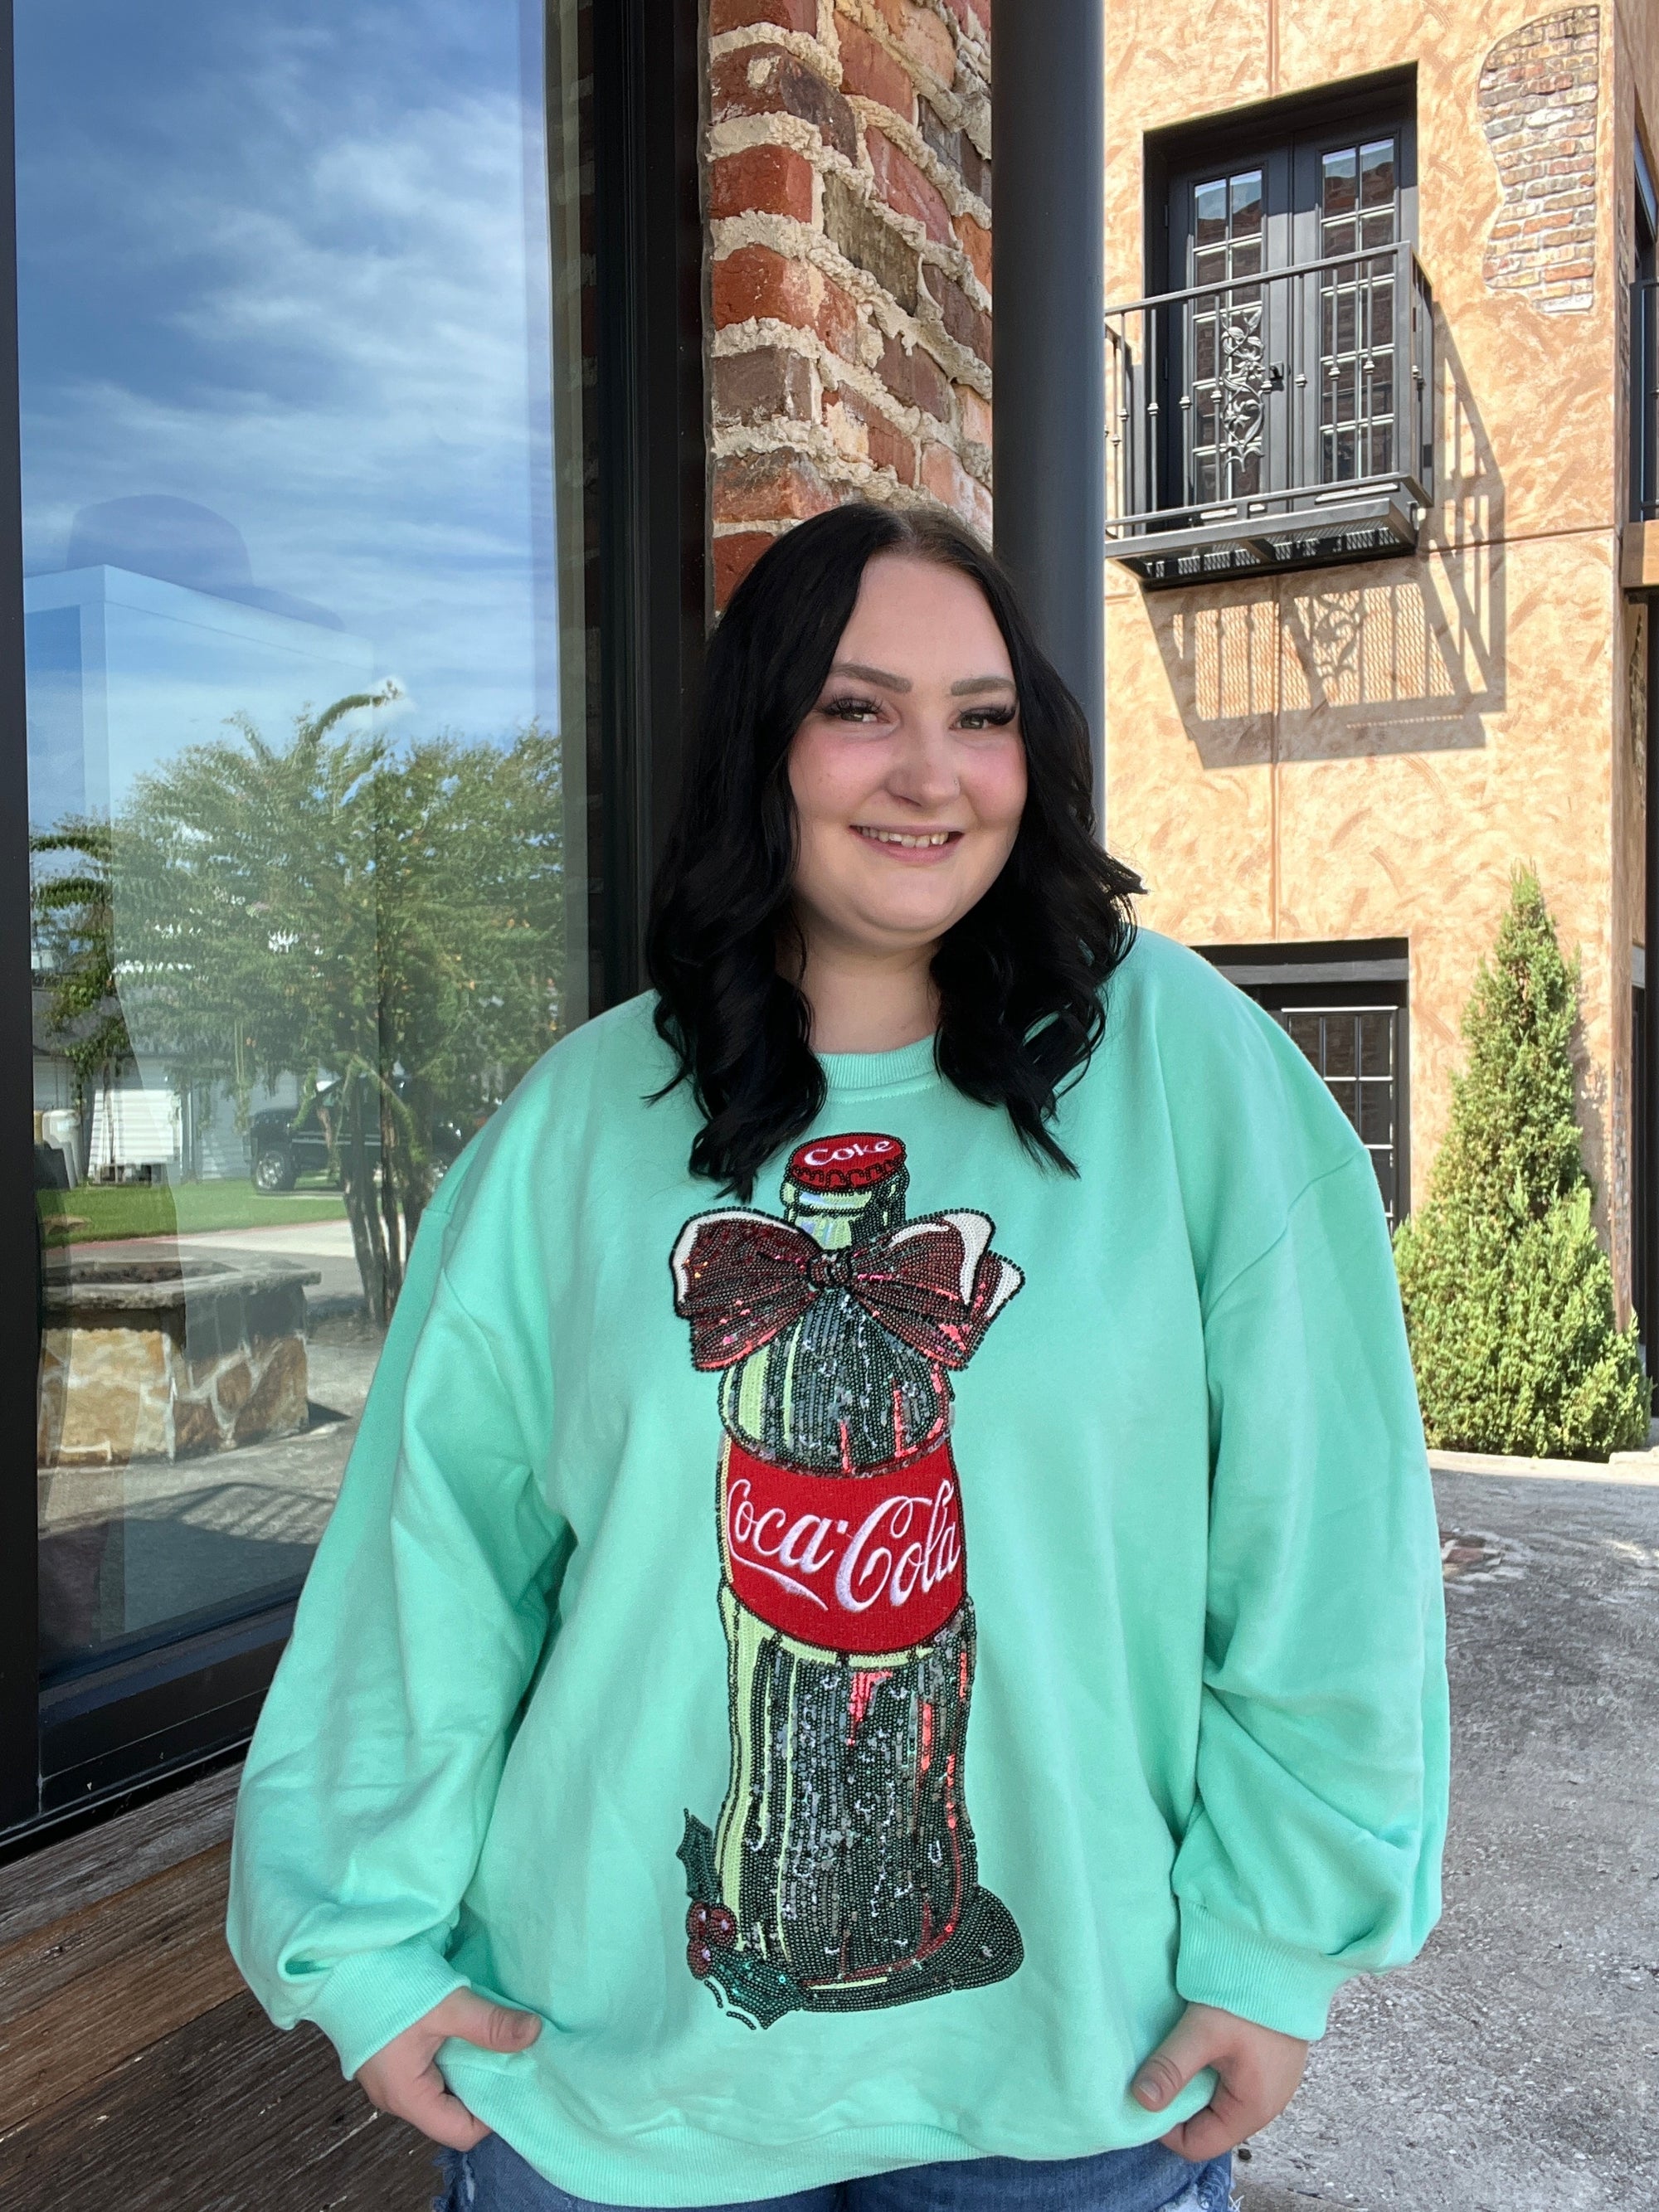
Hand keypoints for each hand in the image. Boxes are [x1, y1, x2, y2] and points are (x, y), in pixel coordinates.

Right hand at [355, 1988, 541, 2149]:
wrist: (338, 1961)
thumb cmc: (387, 1987)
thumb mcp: (446, 2005)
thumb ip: (490, 2024)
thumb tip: (534, 2034)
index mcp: (408, 2098)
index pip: (461, 2133)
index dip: (494, 2114)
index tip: (518, 2080)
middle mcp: (396, 2098)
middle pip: (452, 2113)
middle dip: (485, 2087)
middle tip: (514, 2056)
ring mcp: (389, 2079)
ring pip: (441, 2089)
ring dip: (468, 2067)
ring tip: (494, 2040)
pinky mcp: (388, 2058)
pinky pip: (428, 2070)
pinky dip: (451, 2055)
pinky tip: (467, 2030)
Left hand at [1131, 2000, 1307, 2160]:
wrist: (1289, 1958)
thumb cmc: (1250, 1997)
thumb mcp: (1204, 2031)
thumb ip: (1171, 2067)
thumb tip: (1140, 2101)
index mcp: (1252, 2110)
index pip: (1198, 2145)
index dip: (1166, 2127)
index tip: (1145, 2094)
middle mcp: (1266, 2106)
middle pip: (1208, 2124)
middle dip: (1178, 2103)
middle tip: (1157, 2070)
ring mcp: (1270, 2084)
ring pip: (1218, 2100)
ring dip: (1193, 2082)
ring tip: (1176, 2052)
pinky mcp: (1269, 2063)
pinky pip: (1231, 2079)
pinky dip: (1209, 2067)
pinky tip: (1198, 2041)